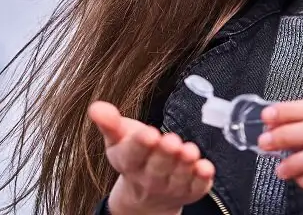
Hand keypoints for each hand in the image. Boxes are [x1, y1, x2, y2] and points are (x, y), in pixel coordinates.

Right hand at [88, 101, 214, 214]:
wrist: (146, 194)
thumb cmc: (135, 157)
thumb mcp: (118, 139)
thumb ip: (109, 123)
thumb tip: (96, 107)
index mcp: (129, 163)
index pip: (132, 155)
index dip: (140, 145)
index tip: (148, 133)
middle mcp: (149, 178)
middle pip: (157, 167)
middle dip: (165, 153)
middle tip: (171, 141)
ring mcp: (170, 187)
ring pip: (178, 177)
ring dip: (184, 165)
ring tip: (190, 151)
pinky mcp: (190, 191)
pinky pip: (196, 187)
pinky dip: (202, 179)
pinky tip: (206, 167)